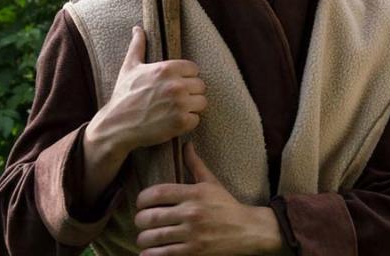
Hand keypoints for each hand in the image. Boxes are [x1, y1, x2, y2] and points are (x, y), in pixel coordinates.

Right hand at [88, 26, 207, 155]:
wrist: (116, 125)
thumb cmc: (123, 95)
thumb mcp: (129, 67)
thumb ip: (138, 46)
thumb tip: (137, 28)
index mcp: (167, 69)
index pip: (194, 69)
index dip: (185, 77)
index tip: (174, 85)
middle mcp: (176, 85)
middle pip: (201, 86)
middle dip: (190, 93)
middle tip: (175, 99)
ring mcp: (180, 104)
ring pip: (202, 102)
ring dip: (191, 107)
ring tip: (175, 110)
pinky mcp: (181, 123)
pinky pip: (196, 119)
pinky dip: (187, 122)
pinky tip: (173, 121)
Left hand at [134, 143, 282, 254]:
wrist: (249, 230)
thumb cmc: (227, 205)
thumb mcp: (211, 182)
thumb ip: (195, 164)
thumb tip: (186, 144)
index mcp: (194, 193)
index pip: (157, 193)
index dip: (142, 199)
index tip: (140, 203)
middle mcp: (192, 213)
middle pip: (151, 217)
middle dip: (140, 220)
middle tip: (140, 221)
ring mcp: (192, 234)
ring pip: (154, 238)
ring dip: (143, 239)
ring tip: (144, 237)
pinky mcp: (194, 252)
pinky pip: (163, 254)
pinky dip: (150, 254)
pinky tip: (149, 251)